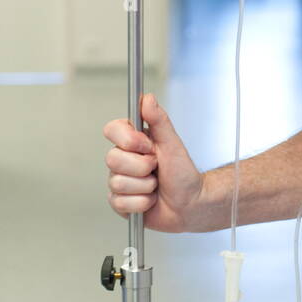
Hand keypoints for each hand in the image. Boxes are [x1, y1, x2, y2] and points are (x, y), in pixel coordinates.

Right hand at [103, 93, 206, 232]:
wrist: (190, 203)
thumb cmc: (183, 173)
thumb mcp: (172, 143)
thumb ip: (159, 120)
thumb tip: (147, 98)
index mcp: (132, 142)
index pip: (111, 130)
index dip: (129, 140)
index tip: (148, 146)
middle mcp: (122, 160)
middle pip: (112, 159)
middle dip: (142, 167)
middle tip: (156, 168)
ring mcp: (119, 181)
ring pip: (118, 183)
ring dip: (146, 186)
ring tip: (156, 185)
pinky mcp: (119, 202)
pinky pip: (121, 202)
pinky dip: (142, 203)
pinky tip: (151, 199)